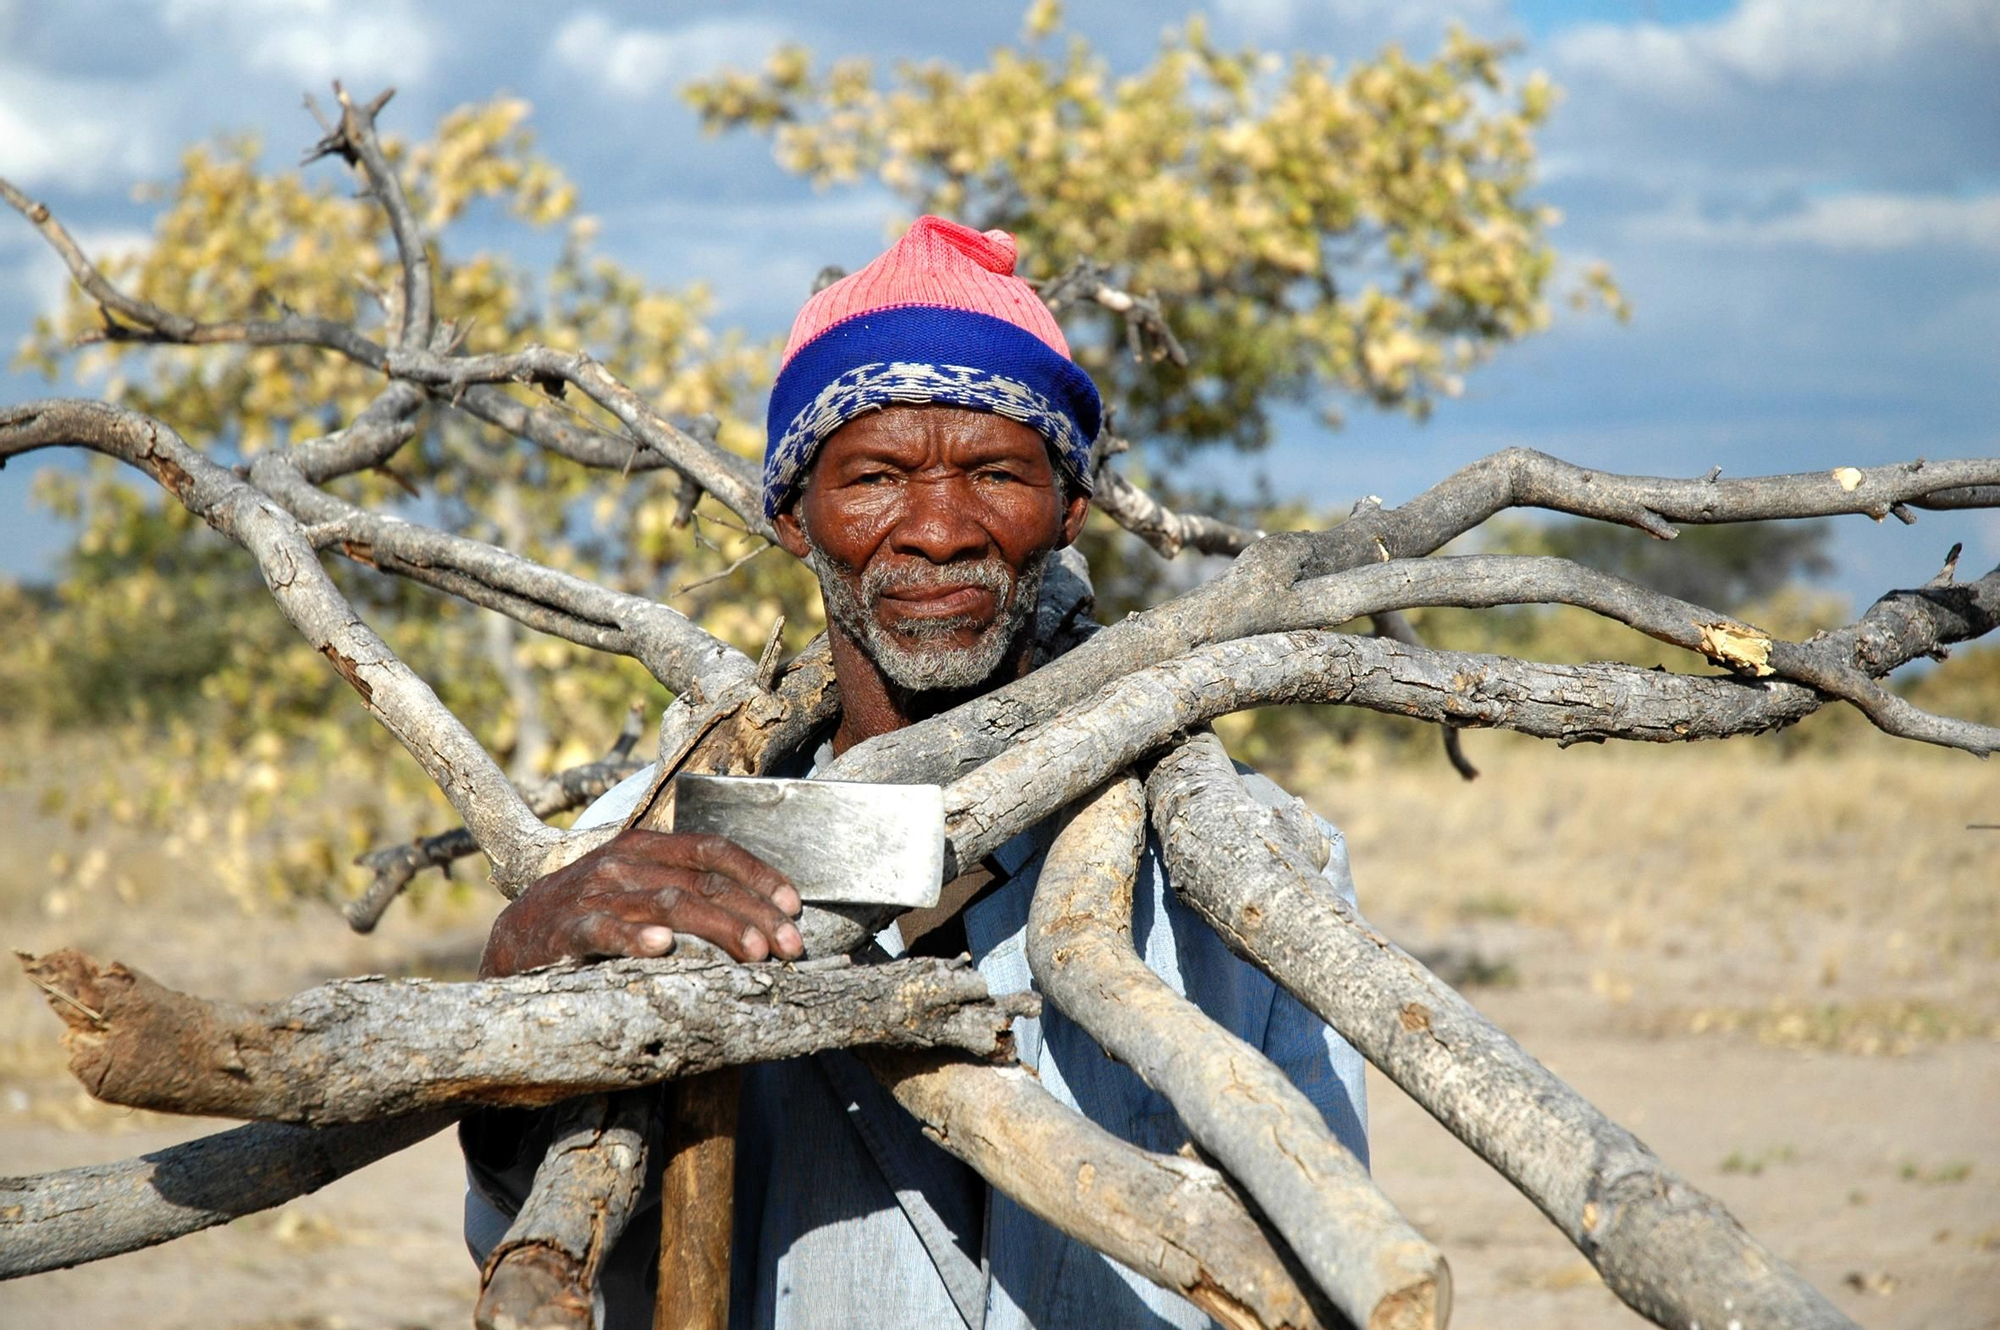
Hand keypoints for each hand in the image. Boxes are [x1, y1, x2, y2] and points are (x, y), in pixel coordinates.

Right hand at [479, 829, 804, 976]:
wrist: (515, 939)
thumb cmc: (592, 914)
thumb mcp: (639, 890)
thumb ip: (686, 892)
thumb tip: (758, 914)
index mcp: (645, 848)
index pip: (712, 850)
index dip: (758, 874)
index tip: (794, 905)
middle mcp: (623, 863)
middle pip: (702, 882)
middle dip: (754, 914)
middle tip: (790, 945)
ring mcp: (594, 895)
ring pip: (668, 904)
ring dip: (719, 927)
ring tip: (754, 951)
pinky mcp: (566, 931)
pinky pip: (604, 930)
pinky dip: (634, 937)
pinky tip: (662, 947)